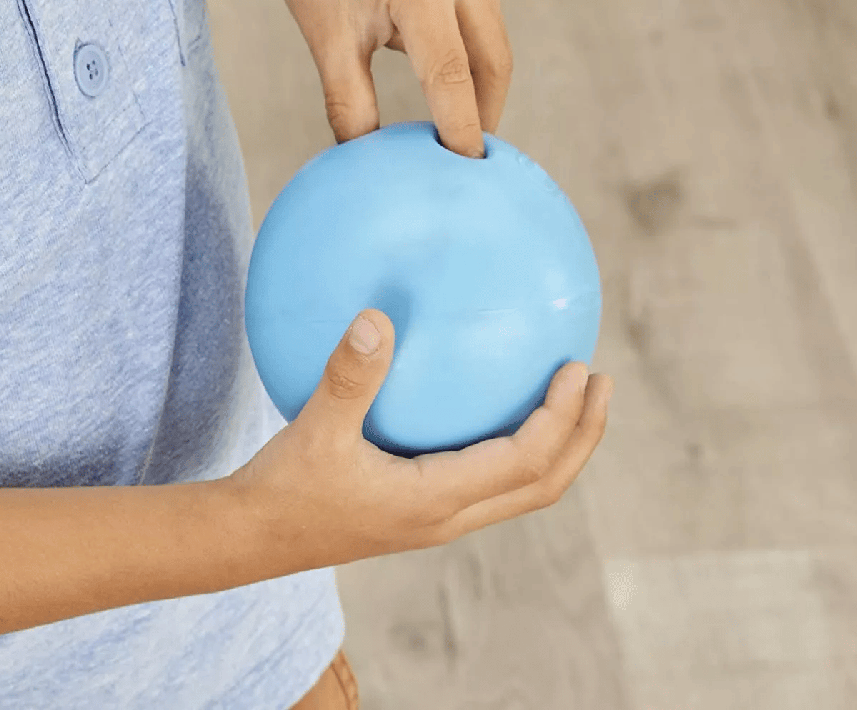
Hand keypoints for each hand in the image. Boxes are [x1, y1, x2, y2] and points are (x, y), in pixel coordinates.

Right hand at [230, 310, 612, 569]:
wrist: (255, 539)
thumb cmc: (284, 489)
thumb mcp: (313, 430)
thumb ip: (348, 376)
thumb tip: (375, 317)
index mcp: (436, 501)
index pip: (527, 464)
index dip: (564, 419)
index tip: (579, 369)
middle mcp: (449, 517)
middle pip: (544, 484)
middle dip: (583, 436)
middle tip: (601, 382)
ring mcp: (438, 517)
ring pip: (522, 489)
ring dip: (559, 446)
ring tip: (571, 396)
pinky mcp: (422, 508)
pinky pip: (490, 480)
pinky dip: (517, 448)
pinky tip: (494, 405)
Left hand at [273, 0, 512, 158]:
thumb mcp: (328, 47)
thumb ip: (352, 110)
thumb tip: (376, 170)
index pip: (452, 74)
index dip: (463, 128)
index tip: (466, 174)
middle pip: (490, 62)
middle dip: (481, 115)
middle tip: (466, 163)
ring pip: (493, 46)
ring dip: (477, 87)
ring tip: (451, 125)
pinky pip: (488, 23)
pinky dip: (472, 54)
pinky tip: (440, 63)